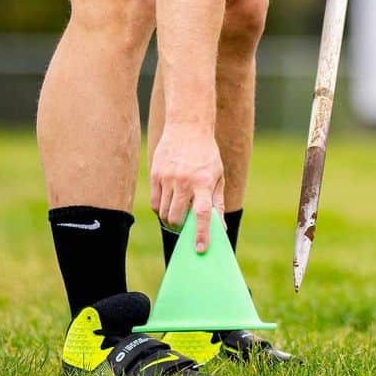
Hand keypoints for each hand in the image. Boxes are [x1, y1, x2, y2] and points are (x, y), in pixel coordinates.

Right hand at [149, 123, 224, 251]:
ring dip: (169, 219)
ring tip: (177, 213)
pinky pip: (154, 202)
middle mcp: (185, 181)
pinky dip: (160, 208)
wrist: (188, 127)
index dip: (202, 233)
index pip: (202, 214)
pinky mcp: (155, 174)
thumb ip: (217, 202)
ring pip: (163, 212)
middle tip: (184, 227)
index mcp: (204, 182)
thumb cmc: (206, 154)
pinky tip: (167, 203)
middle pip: (176, 217)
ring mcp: (168, 177)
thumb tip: (221, 227)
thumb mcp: (218, 175)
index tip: (201, 249)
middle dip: (180, 228)